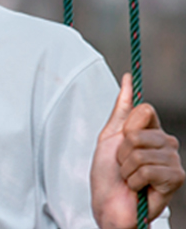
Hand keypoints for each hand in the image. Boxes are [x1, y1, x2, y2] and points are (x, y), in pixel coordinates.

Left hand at [91, 74, 183, 228]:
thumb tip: (128, 78)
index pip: (144, 109)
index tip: (122, 141)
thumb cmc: (107, 175)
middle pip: (138, 132)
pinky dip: (134, 181)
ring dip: (126, 169)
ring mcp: (174, 160)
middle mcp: (167, 143)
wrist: (108, 205)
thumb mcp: (109, 137)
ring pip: (140, 152)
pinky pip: (147, 169)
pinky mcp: (176, 178)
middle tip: (124, 167)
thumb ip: (121, 108)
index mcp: (152, 132)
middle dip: (121, 152)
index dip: (126, 127)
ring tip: (129, 178)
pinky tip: (139, 188)